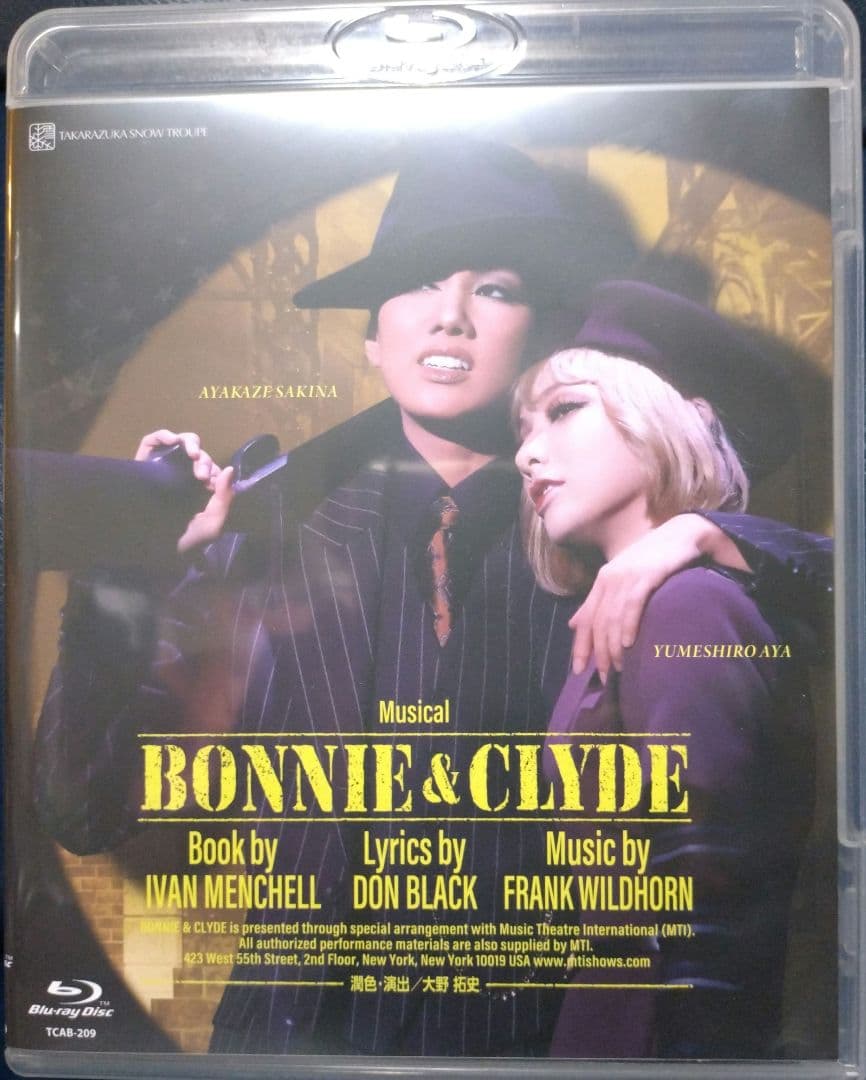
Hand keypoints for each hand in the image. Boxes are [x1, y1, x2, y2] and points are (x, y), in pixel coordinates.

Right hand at [134, 430, 233, 552]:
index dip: (213, 470)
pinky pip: (153, 441)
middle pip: (198, 455)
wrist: (153, 548)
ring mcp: (162, 468)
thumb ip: (224, 497)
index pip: (210, 468)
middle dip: (204, 461)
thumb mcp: (212, 523)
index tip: (211, 484)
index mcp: (198, 488)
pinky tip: (172, 441)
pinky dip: (163, 436)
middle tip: (202, 477)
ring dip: (190, 444)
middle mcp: (180, 476)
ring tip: (193, 456)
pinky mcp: (143, 463)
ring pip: (179, 443)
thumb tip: (229, 468)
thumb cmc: (185, 541)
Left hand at [569, 513, 747, 680]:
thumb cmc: (655, 560)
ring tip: (619, 668)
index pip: (585, 619)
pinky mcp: (646, 574)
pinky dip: (628, 625)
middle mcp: (609, 579)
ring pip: (612, 617)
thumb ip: (601, 602)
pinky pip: (632, 605)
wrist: (683, 534)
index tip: (579, 670)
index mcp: (602, 582)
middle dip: (599, 653)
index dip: (580, 646)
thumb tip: (573, 625)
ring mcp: (627, 576)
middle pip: (597, 622)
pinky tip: (628, 643)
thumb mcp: (624, 580)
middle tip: (605, 676)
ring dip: (613, 646)